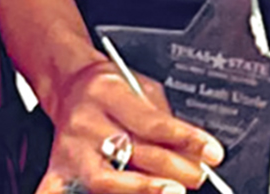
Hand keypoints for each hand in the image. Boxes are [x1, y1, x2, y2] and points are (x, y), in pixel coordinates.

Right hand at [38, 57, 221, 193]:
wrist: (68, 86)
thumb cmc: (109, 88)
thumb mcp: (141, 86)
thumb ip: (165, 118)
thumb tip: (195, 153)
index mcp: (108, 92)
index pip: (152, 122)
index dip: (186, 140)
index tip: (212, 153)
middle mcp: (86, 121)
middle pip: (132, 152)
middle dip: (172, 169)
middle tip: (197, 176)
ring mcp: (70, 150)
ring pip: (106, 180)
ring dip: (143, 189)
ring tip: (172, 190)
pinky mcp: (58, 171)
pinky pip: (63, 193)